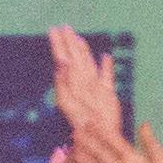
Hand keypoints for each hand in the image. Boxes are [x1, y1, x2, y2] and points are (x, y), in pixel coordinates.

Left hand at [47, 27, 122, 142]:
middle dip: (69, 42)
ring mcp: (95, 86)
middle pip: (74, 56)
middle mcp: (82, 80)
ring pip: (89, 63)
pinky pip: (107, 76)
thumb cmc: (79, 121)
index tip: (53, 30)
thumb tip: (61, 63)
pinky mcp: (108, 93)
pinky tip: (106, 57)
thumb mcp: (66, 100)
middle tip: (64, 27)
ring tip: (79, 38)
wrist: (95, 135)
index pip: (62, 57)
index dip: (58, 44)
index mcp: (70, 80)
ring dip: (84, 50)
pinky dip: (107, 66)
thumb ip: (63, 81)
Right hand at [73, 120, 162, 162]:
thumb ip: (149, 143)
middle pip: (104, 155)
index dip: (103, 133)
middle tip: (76, 132)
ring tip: (75, 153)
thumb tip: (144, 124)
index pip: (115, 143)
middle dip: (91, 144)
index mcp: (135, 159)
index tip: (91, 121)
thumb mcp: (160, 160)